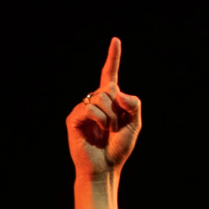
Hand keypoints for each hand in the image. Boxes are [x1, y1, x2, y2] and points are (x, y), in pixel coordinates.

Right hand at [65, 37, 143, 180]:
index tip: (115, 40)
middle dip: (118, 108)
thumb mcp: (135, 123)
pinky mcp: (73, 119)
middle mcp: (94, 102)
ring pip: (101, 98)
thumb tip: (115, 91)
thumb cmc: (118, 148)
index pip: (110, 75)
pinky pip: (89, 108)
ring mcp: (82, 109)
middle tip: (115, 127)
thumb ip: (133, 103)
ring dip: (110, 116)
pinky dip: (99, 119)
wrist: (104, 168)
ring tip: (106, 131)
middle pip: (109, 88)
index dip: (113, 57)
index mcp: (110, 101)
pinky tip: (98, 131)